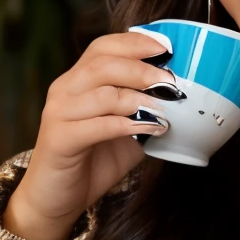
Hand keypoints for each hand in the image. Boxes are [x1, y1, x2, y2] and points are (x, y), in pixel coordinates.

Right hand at [2, 31, 177, 239]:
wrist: (57, 197)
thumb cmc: (94, 160)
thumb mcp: (126, 129)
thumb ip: (144, 110)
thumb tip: (183, 98)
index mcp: (78, 80)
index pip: (103, 47)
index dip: (134, 42)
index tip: (166, 47)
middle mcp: (64, 90)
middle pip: (103, 64)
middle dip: (142, 69)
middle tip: (170, 82)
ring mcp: (58, 114)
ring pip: (102, 94)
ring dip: (139, 98)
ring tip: (165, 108)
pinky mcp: (59, 140)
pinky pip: (97, 126)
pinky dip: (127, 125)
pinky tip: (150, 128)